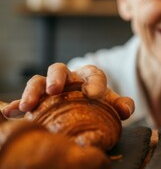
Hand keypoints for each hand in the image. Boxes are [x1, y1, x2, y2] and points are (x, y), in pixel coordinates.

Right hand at [2, 63, 133, 119]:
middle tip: (54, 90)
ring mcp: (49, 87)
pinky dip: (16, 105)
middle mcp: (67, 78)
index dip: (94, 82)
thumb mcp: (111, 103)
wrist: (84, 106)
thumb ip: (122, 105)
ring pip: (38, 81)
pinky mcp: (37, 99)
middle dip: (56, 78)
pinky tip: (11, 112)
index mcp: (89, 76)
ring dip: (32, 91)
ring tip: (28, 105)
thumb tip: (126, 110)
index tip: (94, 94)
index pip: (93, 74)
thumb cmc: (98, 103)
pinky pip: (24, 99)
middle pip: (59, 69)